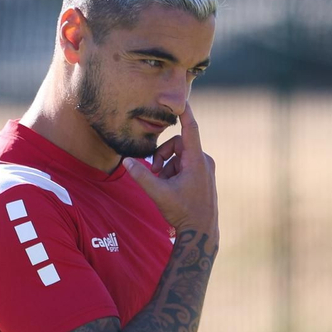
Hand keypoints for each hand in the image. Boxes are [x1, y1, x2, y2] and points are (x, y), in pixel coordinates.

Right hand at [122, 103, 217, 237]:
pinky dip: (174, 173)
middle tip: (154, 173)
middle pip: (177, 144)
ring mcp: (205, 168)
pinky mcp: (204, 175)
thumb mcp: (158, 193)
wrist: (201, 233)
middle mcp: (204, 161)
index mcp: (196, 161)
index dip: (184, 112)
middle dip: (162, 156)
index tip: (180, 99)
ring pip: (179, 156)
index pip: (190, 129)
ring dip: (167, 167)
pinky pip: (185, 165)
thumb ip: (142, 175)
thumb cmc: (183, 213)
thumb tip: (126, 161)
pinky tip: (172, 189)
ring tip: (164, 186)